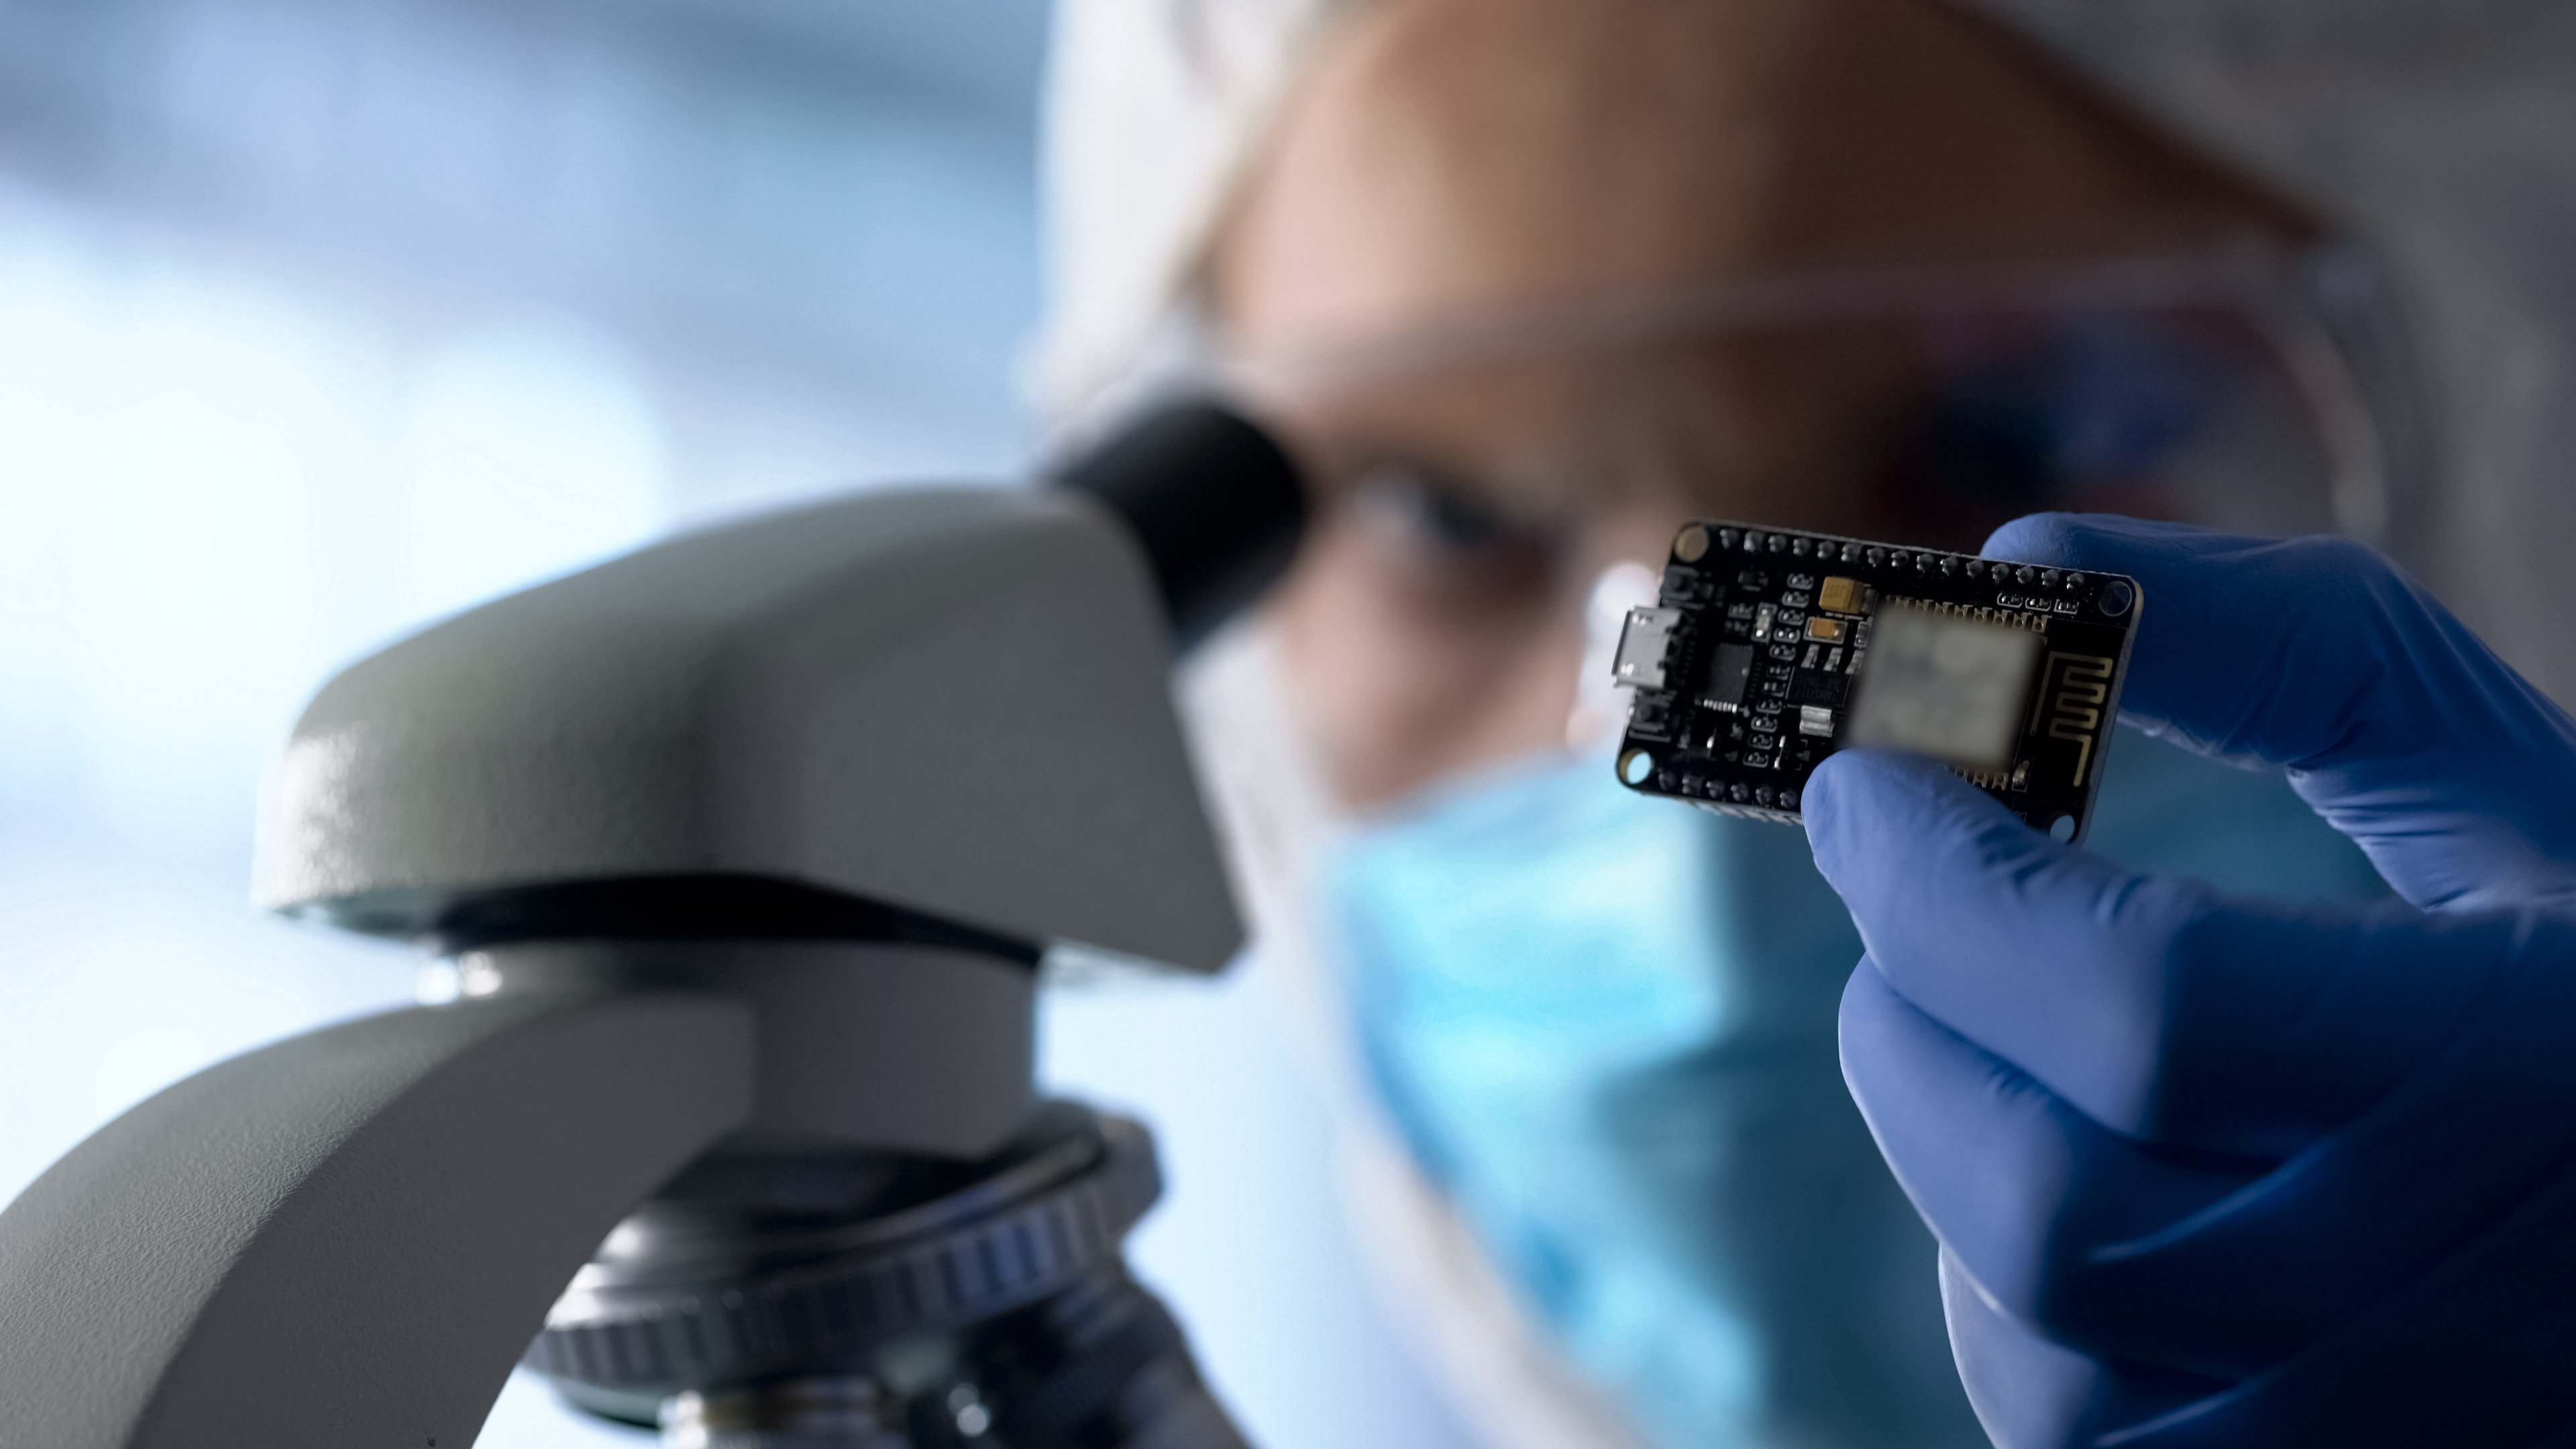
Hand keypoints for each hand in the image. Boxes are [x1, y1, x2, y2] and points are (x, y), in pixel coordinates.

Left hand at [1803, 515, 2575, 1446]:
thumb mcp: (2500, 775)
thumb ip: (2287, 646)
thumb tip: (2023, 569)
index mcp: (2522, 1068)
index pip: (2140, 1001)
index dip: (1948, 884)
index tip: (1861, 785)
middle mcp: (2463, 1296)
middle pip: (2053, 1202)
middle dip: (1915, 1027)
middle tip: (1903, 912)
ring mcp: (2395, 1425)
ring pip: (2045, 1348)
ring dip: (1952, 1168)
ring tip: (1991, 1043)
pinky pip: (2085, 1446)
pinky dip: (2015, 1310)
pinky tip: (2064, 1190)